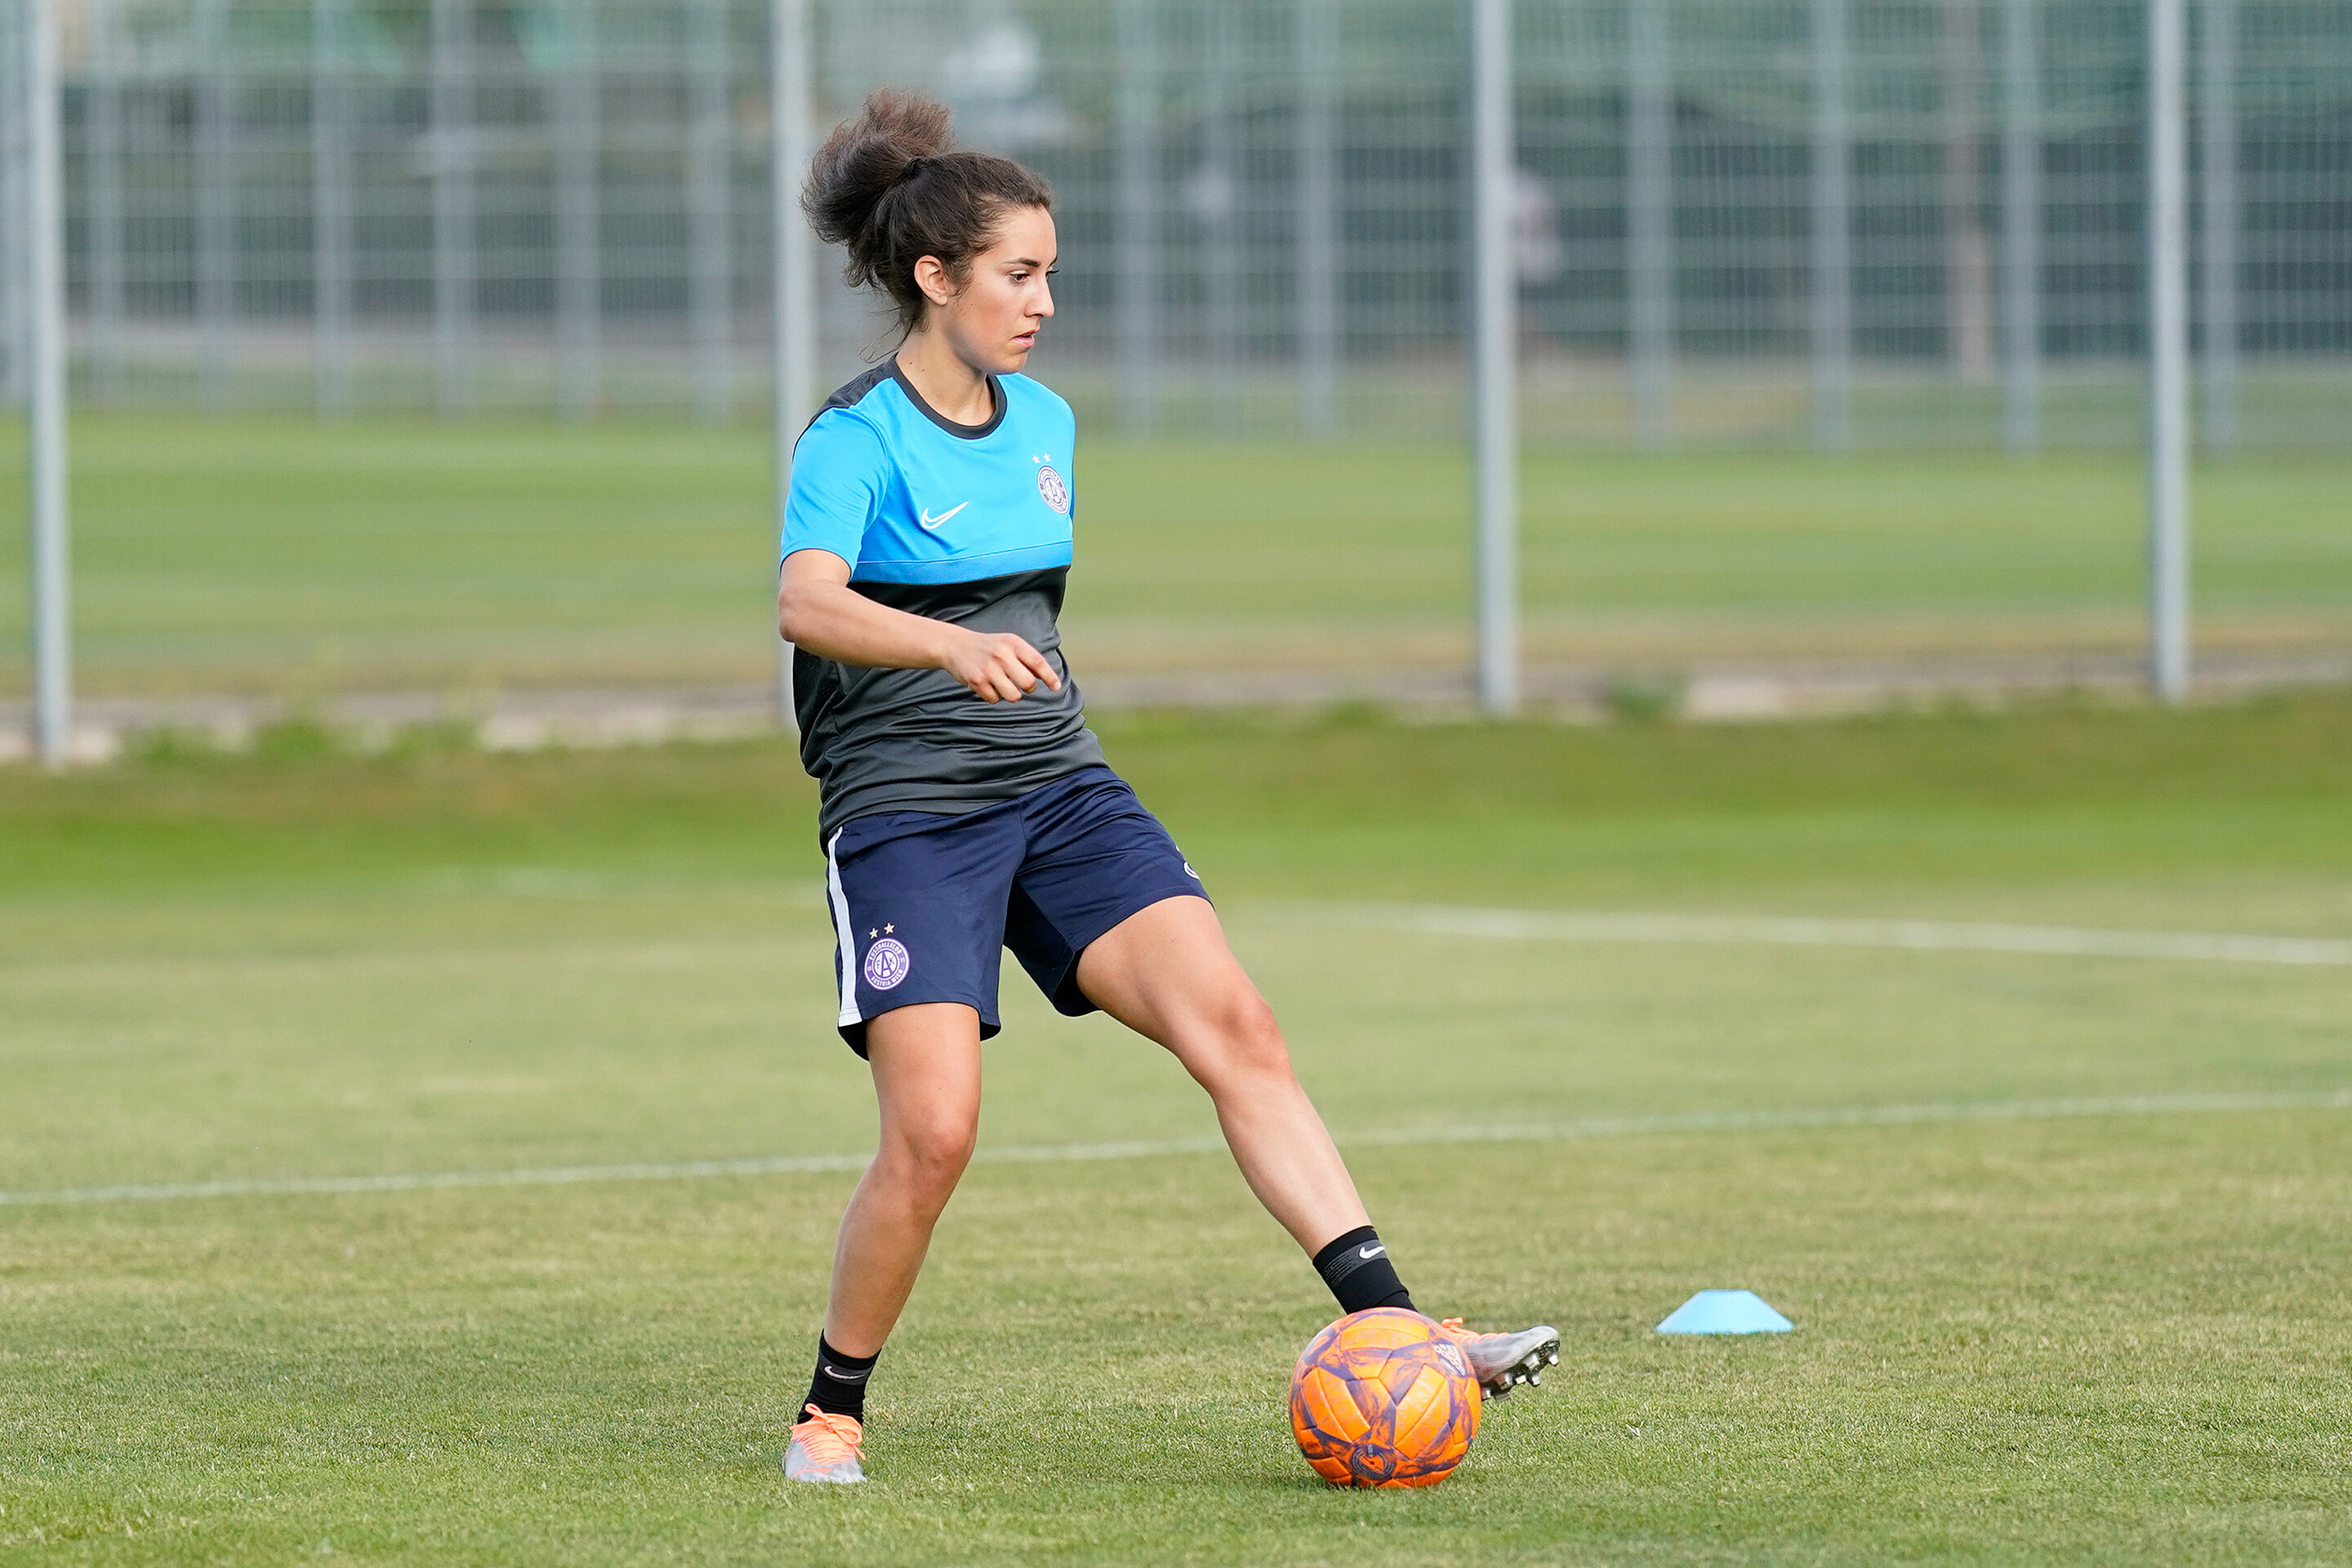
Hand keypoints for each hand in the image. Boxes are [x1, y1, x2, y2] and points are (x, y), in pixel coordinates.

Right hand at [942, 629, 1062, 702]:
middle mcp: (1001, 655)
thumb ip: (1027, 658)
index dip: (1050, 677)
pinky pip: (995, 700)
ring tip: (1003, 685)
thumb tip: (1048, 678)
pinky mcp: (977, 681)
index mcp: (1012, 643)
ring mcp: (988, 669)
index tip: (1056, 687)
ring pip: (1013, 696)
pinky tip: (988, 685)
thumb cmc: (988, 647)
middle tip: (1021, 683)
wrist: (955, 645)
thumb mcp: (1008, 644)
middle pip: (1028, 683)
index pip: (1038, 662)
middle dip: (1028, 688)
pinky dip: (994, 696)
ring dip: (1011, 694)